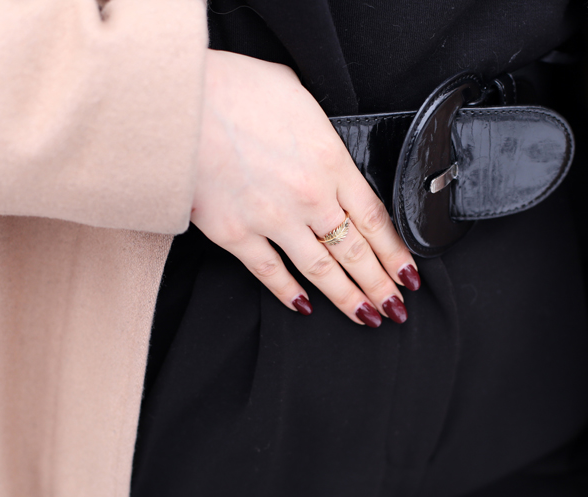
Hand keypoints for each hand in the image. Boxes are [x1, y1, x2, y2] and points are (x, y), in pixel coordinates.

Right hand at [191, 49, 418, 326]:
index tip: (408, 273)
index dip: (395, 252)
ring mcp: (274, 220)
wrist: (180, 102)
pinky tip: (303, 306)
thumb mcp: (295, 93)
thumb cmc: (233, 88)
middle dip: (380, 284)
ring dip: (347, 297)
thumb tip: (323, 141)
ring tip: (366, 317)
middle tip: (395, 307)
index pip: (376, 218)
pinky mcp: (236, 234)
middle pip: (356, 251)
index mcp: (331, 161)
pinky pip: (270, 272)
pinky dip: (288, 292)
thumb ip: (318, 128)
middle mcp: (310, 197)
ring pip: (321, 270)